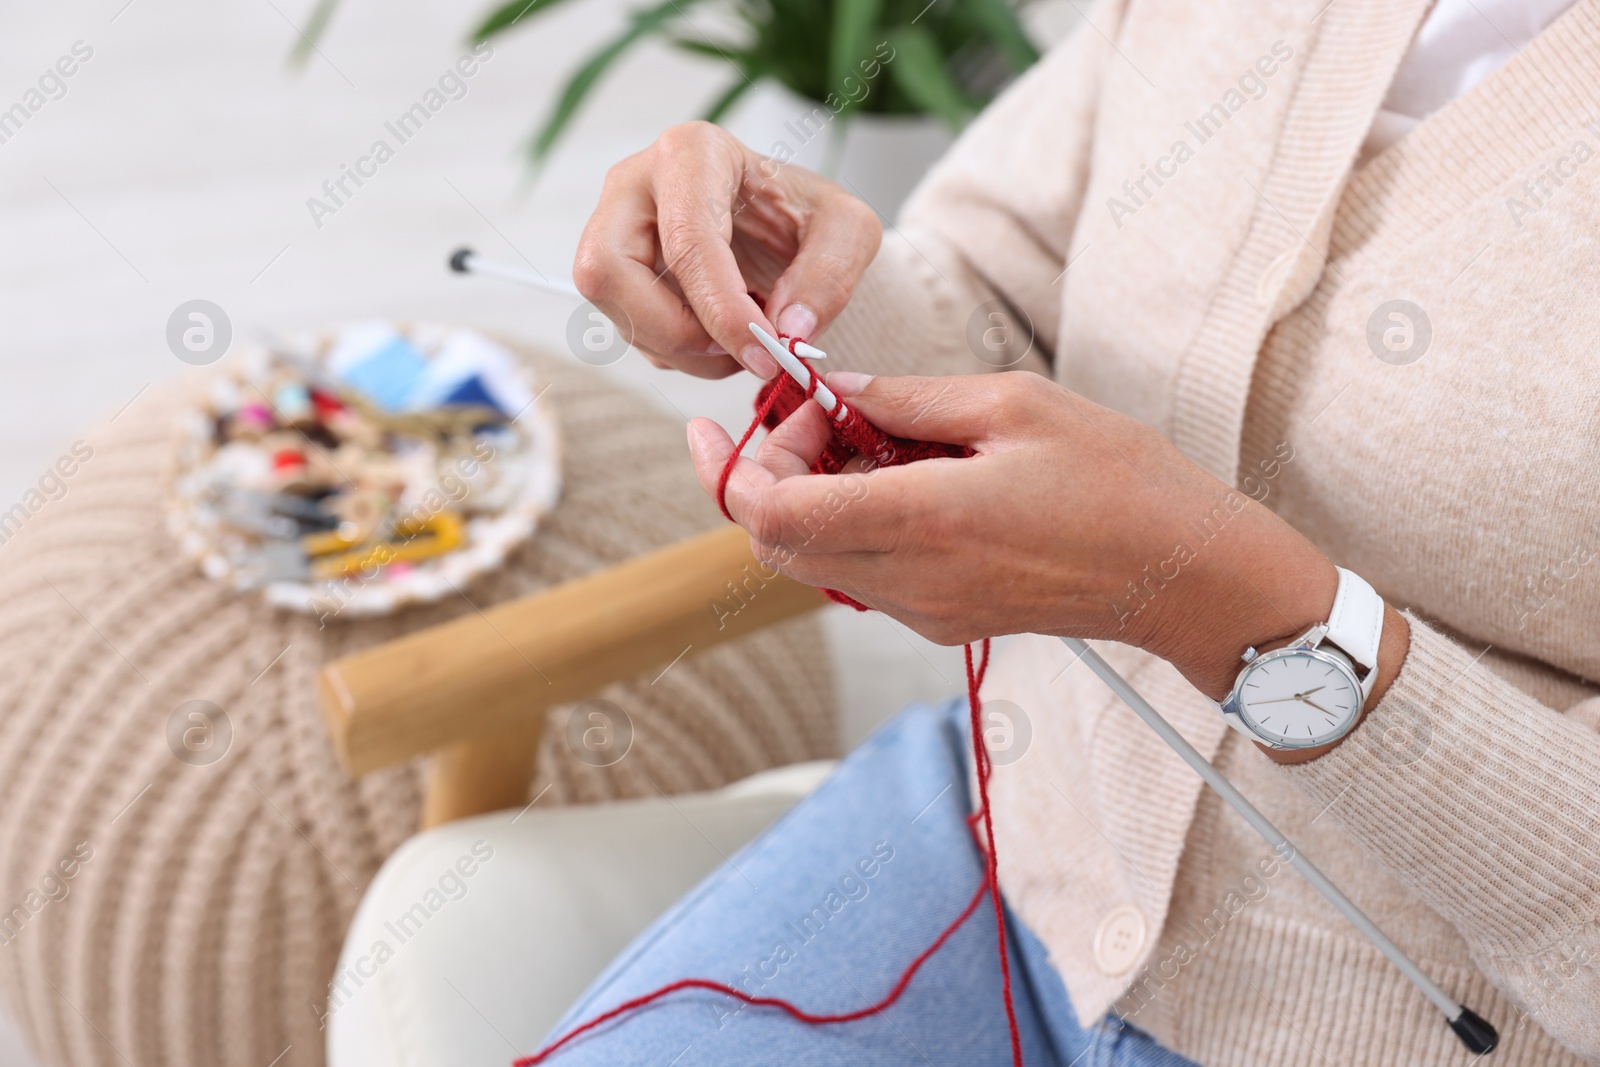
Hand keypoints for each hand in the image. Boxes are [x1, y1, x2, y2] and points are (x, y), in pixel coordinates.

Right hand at [573, 122, 881, 379]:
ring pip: (617, 313)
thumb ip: (831, 274)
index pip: (687, 238)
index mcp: (691, 154)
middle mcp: (633, 184)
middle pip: (608, 272)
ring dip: (686, 353)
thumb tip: (788, 330)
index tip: (767, 353)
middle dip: (676, 332)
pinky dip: (683, 356)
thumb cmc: (806, 215)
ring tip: (744, 344)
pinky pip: (632, 334)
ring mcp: (613, 230)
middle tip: (739, 353)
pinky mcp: (614, 276)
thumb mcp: (849, 230)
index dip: (722, 308)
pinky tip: (721, 339)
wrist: (780, 230)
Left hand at [689, 370, 1347, 701]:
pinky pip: (860, 574)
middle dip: (767, 476)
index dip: (727, 473)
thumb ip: (909, 398)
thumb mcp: (1015, 404)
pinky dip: (851, 524)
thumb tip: (837, 390)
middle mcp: (912, 580)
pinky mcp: (941, 621)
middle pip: (777, 544)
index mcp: (926, 519)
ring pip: (813, 562)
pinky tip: (903, 476)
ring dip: (811, 499)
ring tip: (873, 436)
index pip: (774, 516)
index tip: (716, 427)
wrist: (1182, 574)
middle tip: (820, 414)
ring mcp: (924, 611)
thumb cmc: (1120, 482)